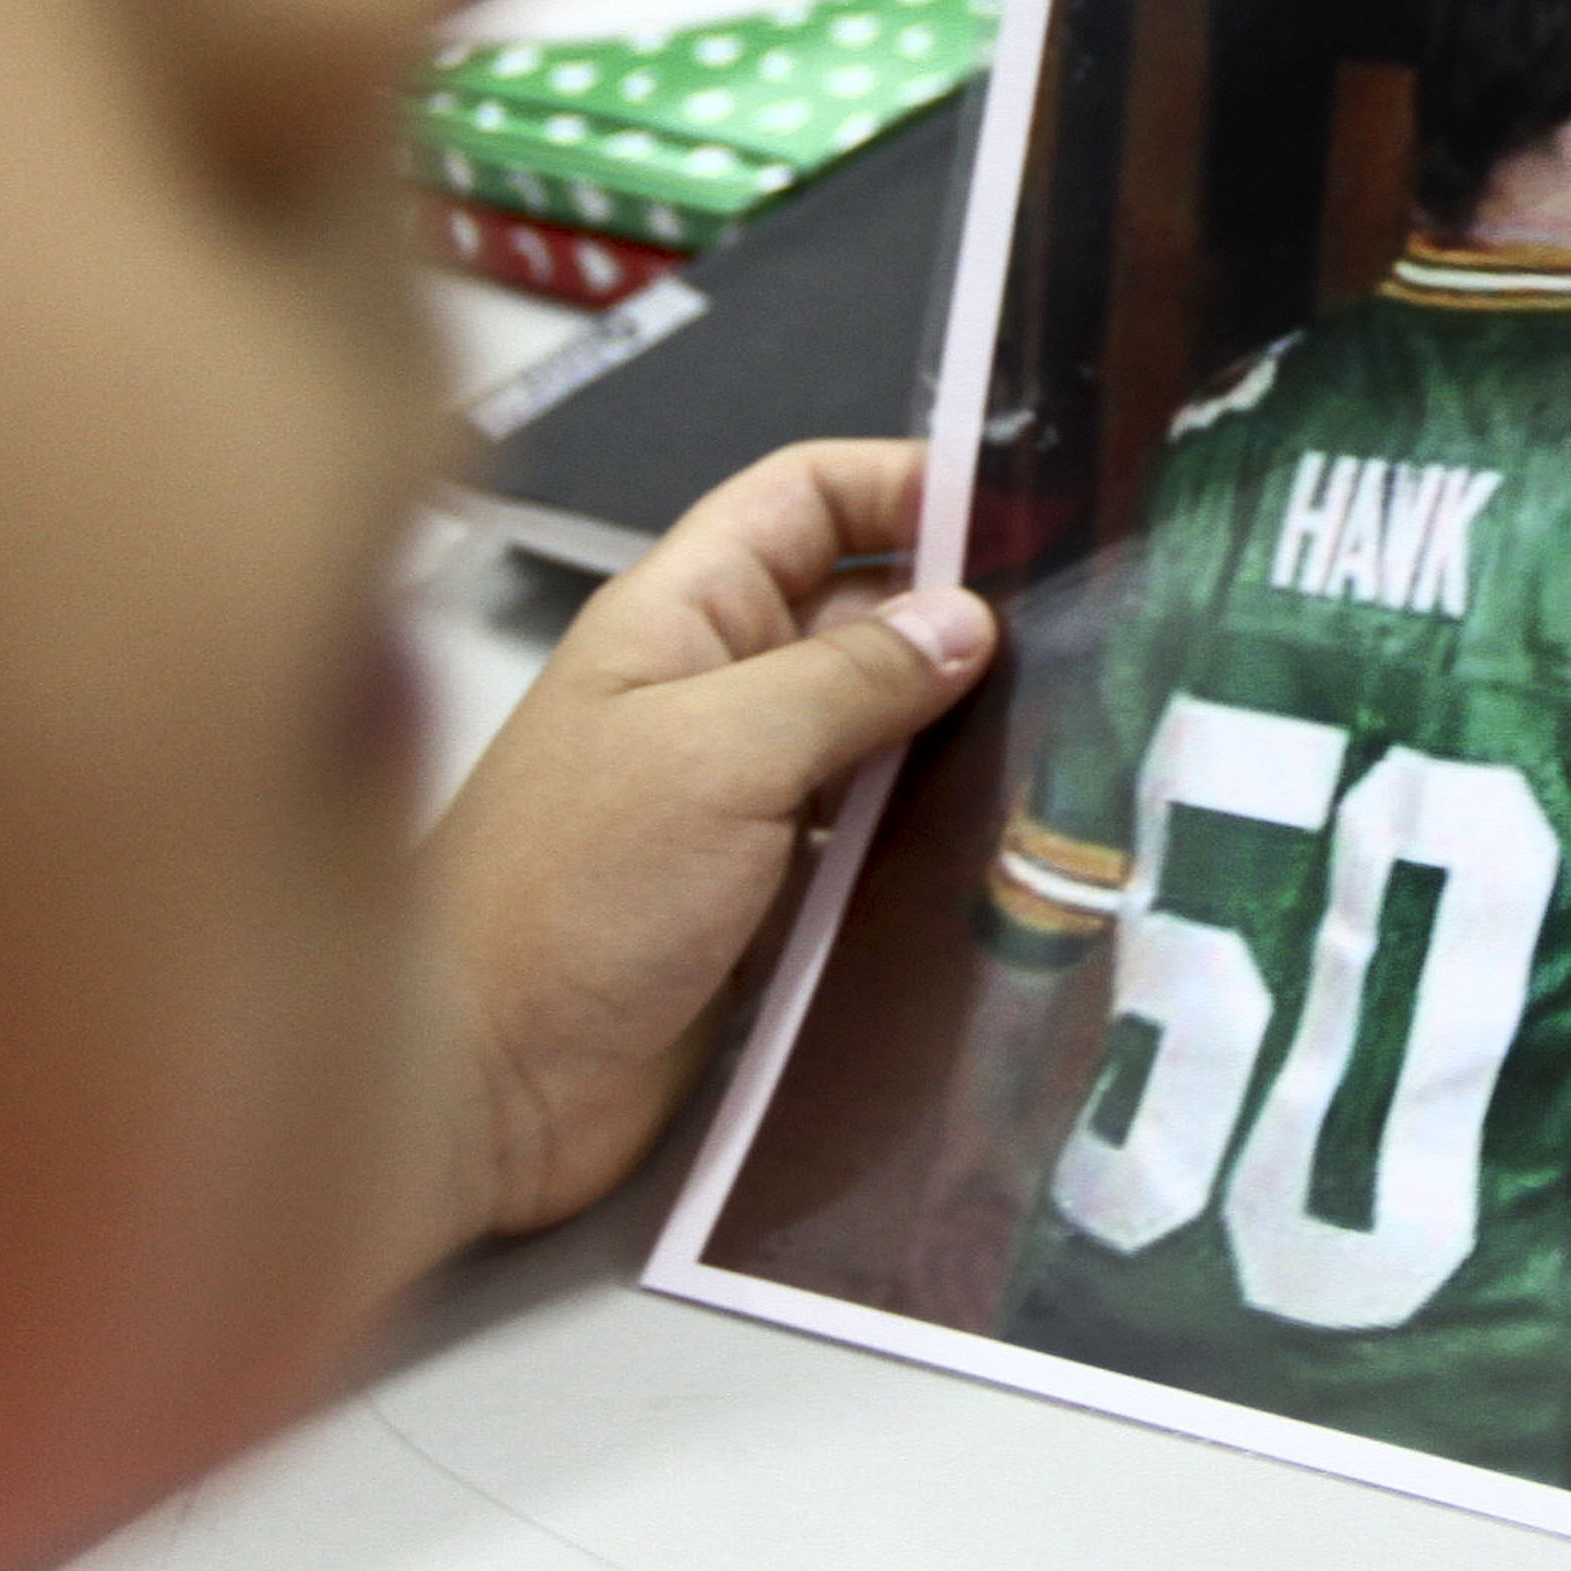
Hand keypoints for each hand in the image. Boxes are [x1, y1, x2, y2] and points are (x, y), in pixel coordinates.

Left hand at [413, 443, 996, 1260]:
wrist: (484, 1088)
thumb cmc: (567, 896)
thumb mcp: (716, 755)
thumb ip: (848, 679)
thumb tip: (968, 620)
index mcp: (680, 619)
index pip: (805, 497)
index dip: (904, 481)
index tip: (1021, 510)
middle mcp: (714, 693)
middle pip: (861, 611)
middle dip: (962, 616)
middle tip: (1087, 640)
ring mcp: (742, 800)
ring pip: (880, 731)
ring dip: (960, 736)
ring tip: (1073, 742)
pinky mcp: (770, 900)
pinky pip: (873, 839)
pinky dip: (936, 835)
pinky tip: (1012, 847)